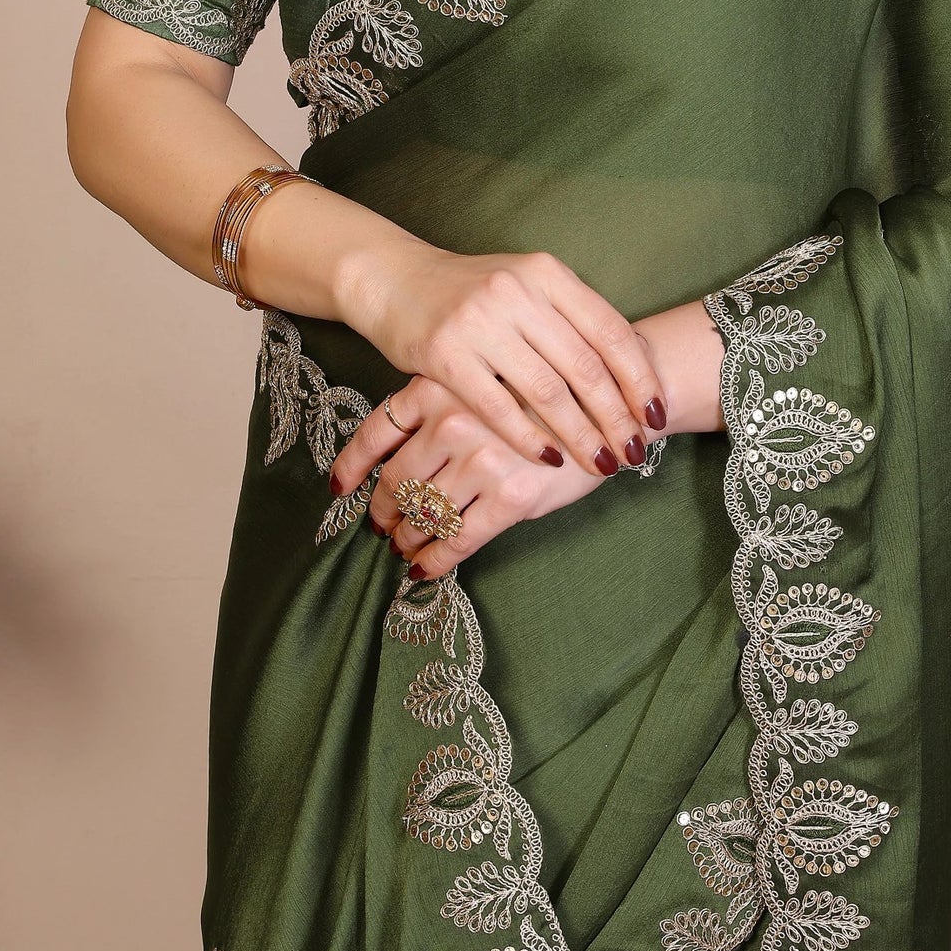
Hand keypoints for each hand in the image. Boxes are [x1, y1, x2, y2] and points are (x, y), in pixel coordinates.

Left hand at [331, 373, 606, 578]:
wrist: (611, 400)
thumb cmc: (545, 391)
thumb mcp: (484, 382)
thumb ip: (442, 408)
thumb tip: (397, 456)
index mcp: (440, 386)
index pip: (377, 431)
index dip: (353, 466)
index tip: (340, 488)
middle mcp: (455, 421)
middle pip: (397, 479)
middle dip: (384, 510)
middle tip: (382, 526)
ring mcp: (483, 459)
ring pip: (424, 513)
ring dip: (407, 538)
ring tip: (404, 547)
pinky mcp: (512, 496)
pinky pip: (458, 539)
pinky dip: (435, 560)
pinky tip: (425, 569)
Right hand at [344, 242, 666, 478]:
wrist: (394, 279)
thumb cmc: (471, 291)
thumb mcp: (525, 285)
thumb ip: (569, 317)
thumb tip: (629, 369)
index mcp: (546, 273)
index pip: (609, 330)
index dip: (639, 377)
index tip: (657, 413)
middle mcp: (518, 291)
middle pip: (585, 366)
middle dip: (617, 416)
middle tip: (636, 450)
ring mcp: (480, 322)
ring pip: (547, 392)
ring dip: (582, 434)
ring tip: (603, 463)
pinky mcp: (445, 354)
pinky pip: (498, 407)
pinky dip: (529, 438)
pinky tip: (550, 459)